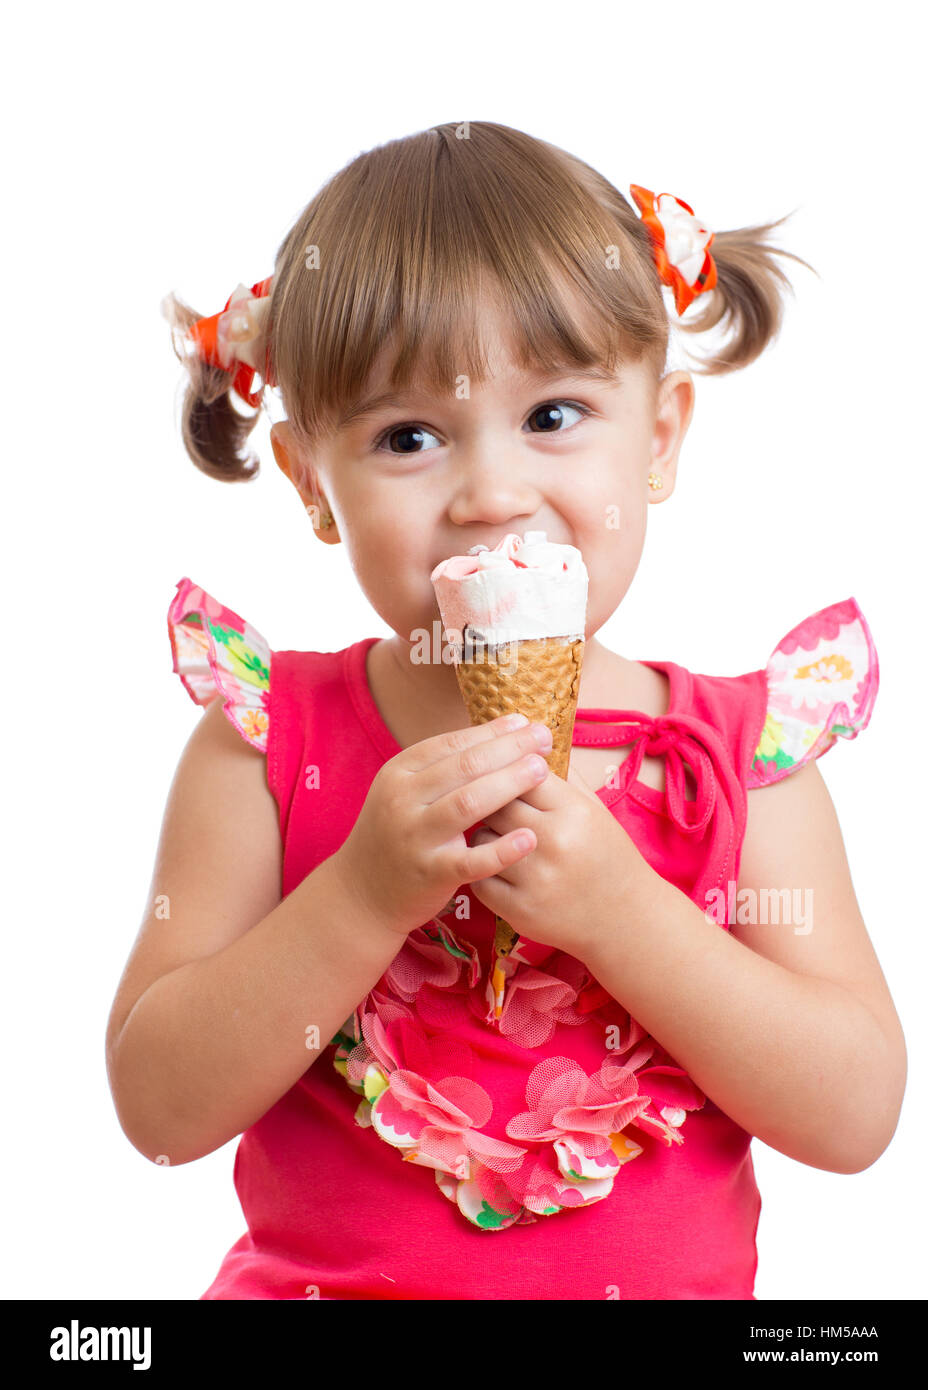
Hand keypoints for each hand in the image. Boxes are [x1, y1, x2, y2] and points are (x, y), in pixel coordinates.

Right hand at [333, 714, 555, 936]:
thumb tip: (502, 732)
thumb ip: (445, 768)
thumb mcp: (407, 793)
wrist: (363, 893)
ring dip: (509, 783)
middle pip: (464, 767)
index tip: (526, 723)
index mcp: (399, 773)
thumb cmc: (397, 835)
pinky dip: (501, 849)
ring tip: (541, 771)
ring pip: (467, 803)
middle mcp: (402, 800)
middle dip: (509, 749)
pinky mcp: (430, 874)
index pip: (452, 744)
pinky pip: (471, 860)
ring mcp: (414, 838)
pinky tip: (529, 838)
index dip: (492, 732)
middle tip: (543, 738)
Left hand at [467, 762, 647, 959]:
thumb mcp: (594, 809)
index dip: (510, 770)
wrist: (625, 919)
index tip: (505, 773)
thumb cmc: (608, 856)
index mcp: (574, 811)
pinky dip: (481, 870)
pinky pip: (478, 877)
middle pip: (496, 803)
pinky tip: (497, 866)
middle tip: (492, 803)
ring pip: (480, 838)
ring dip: (482, 835)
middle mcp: (554, 842)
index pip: (522, 773)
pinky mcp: (518, 909)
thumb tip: (523, 742)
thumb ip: (561, 777)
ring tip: (497, 837)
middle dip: (491, 800)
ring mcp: (534, 878)